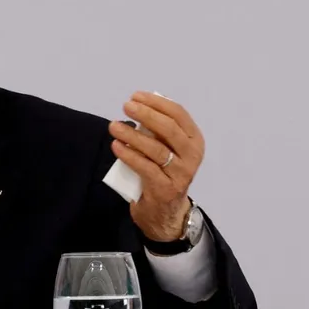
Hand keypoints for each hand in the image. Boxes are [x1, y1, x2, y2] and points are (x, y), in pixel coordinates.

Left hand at [108, 91, 204, 241]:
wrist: (166, 212)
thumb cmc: (163, 173)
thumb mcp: (167, 149)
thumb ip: (159, 131)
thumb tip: (140, 106)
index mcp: (194, 140)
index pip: (178, 114)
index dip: (156, 103)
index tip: (136, 96)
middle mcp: (192, 155)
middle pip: (168, 129)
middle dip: (146, 114)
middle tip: (126, 106)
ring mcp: (180, 173)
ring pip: (155, 148)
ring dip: (131, 135)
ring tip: (113, 127)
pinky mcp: (165, 188)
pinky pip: (144, 167)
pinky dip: (129, 155)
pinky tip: (116, 146)